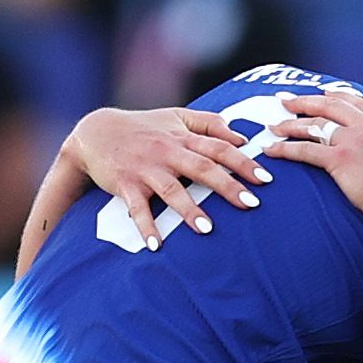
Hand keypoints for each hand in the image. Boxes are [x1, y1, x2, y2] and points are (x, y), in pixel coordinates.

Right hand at [66, 105, 261, 244]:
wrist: (95, 132)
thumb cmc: (143, 126)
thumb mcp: (176, 116)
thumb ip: (209, 123)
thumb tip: (241, 137)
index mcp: (183, 137)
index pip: (219, 148)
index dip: (244, 162)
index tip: (266, 179)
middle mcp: (168, 152)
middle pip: (202, 168)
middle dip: (228, 186)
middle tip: (251, 204)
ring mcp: (146, 169)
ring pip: (172, 189)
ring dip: (189, 209)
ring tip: (208, 229)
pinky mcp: (126, 185)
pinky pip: (137, 209)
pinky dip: (146, 227)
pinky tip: (156, 246)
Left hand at [275, 91, 362, 227]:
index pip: (358, 101)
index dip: (337, 96)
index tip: (322, 94)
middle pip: (330, 104)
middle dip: (305, 100)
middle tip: (287, 100)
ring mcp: (353, 141)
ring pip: (315, 124)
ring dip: (291, 123)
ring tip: (274, 125)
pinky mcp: (339, 160)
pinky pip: (305, 150)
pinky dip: (285, 148)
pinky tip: (272, 150)